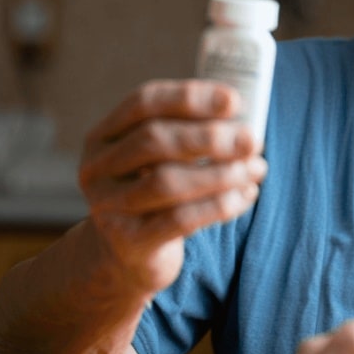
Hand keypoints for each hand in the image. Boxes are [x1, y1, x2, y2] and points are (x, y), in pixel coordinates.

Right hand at [78, 79, 266, 296]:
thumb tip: (243, 122)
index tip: (234, 100)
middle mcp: (97, 168)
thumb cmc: (155, 196)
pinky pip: (180, 220)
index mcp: (103, 136)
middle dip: (209, 137)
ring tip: (256, 168)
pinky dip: (219, 205)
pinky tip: (246, 195)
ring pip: (166, 181)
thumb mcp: (162, 159)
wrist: (125, 256)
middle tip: (252, 140)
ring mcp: (108, 207)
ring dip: (220, 173)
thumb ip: (190, 135)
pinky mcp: (130, 242)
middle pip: (154, 139)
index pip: (144, 102)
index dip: (189, 97)